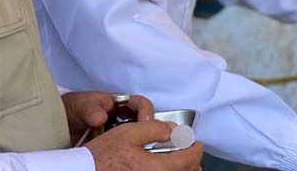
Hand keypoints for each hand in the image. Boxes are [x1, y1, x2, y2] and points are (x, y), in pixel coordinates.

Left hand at [62, 91, 153, 144]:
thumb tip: (101, 117)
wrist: (57, 123)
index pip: (140, 104)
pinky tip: (117, 154)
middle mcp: (121, 117)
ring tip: (128, 148)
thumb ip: (90, 109)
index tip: (144, 120)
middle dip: (144, 129)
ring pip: (135, 135)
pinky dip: (123, 150)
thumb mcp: (80, 104)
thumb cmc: (72, 107)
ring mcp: (117, 131)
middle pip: (142, 121)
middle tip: (142, 138)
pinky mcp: (112, 145)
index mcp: (119, 102)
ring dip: (134, 141)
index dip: (145, 111)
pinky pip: (123, 147)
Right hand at [87, 121, 202, 170]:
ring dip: (182, 170)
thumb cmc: (101, 156)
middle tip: (189, 151)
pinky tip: (163, 168)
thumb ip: (155, 129)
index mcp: (154, 168)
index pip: (188, 160)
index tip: (196, 143)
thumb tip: (173, 130)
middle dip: (192, 162)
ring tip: (178, 161)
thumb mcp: (128, 133)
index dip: (196, 148)